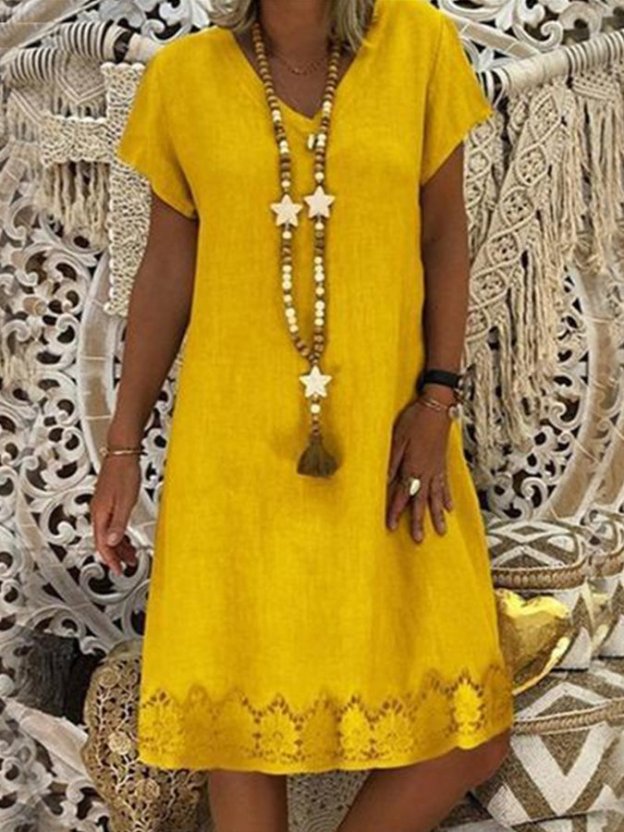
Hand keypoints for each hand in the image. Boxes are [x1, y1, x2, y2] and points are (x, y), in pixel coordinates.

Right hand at [90, 455, 140, 575]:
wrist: (123, 454)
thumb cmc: (124, 473)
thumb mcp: (125, 502)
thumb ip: (118, 524)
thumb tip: (111, 542)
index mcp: (100, 514)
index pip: (101, 544)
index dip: (110, 559)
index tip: (118, 569)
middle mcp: (98, 511)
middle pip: (104, 540)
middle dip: (116, 554)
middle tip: (127, 564)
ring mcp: (103, 506)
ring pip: (108, 532)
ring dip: (119, 544)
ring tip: (131, 553)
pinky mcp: (108, 501)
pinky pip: (111, 523)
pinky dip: (119, 532)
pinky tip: (127, 535)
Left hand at [386, 399, 453, 542]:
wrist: (437, 407)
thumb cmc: (414, 420)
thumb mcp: (397, 439)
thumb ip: (392, 462)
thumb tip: (384, 482)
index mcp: (412, 467)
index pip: (402, 494)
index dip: (396, 511)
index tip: (392, 527)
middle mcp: (426, 472)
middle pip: (421, 501)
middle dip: (419, 521)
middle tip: (419, 540)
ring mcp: (437, 469)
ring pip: (436, 497)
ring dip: (437, 515)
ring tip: (440, 532)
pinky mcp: (443, 464)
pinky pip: (445, 485)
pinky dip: (447, 498)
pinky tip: (449, 508)